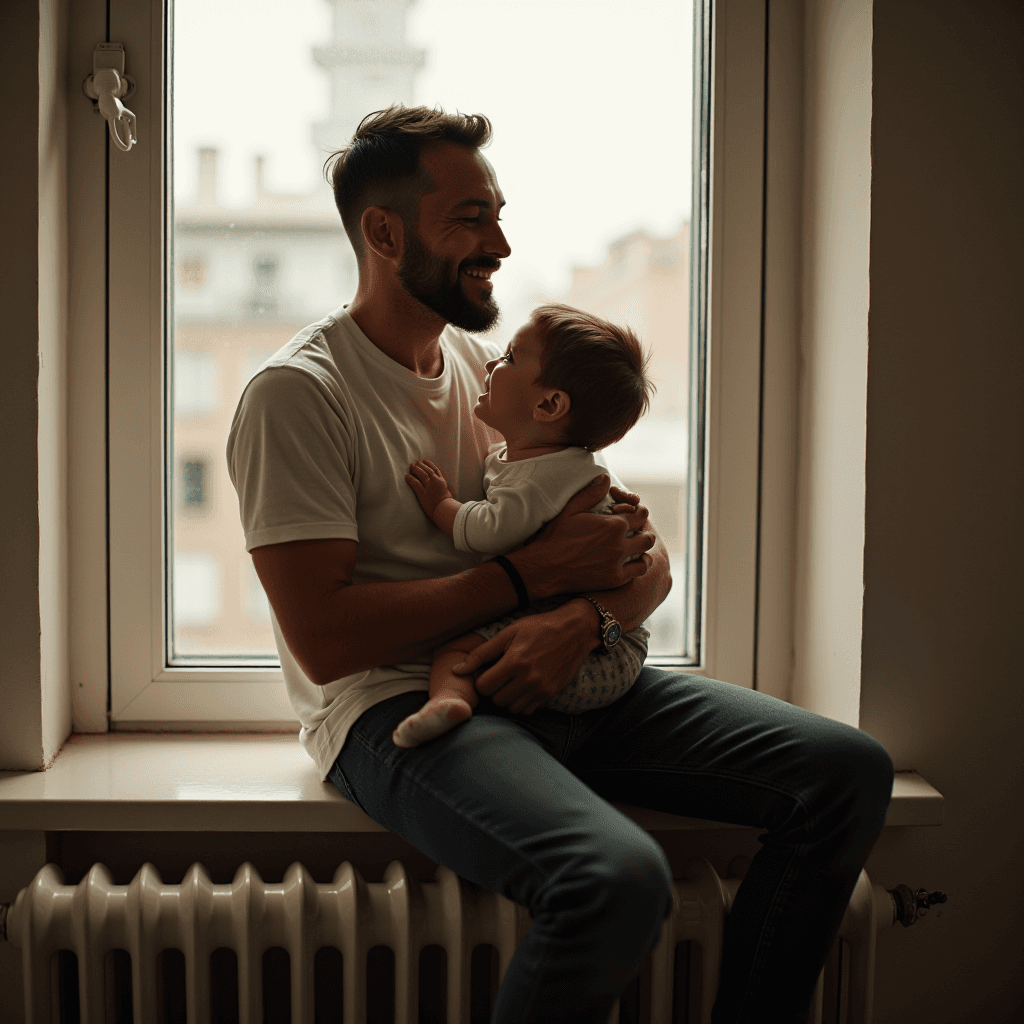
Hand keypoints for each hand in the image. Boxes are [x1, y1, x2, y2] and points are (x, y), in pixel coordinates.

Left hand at [406, 459, 456, 516]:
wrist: (445, 511)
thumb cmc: (447, 505)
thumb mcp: (447, 493)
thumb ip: (443, 488)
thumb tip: (440, 488)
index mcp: (442, 482)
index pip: (435, 469)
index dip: (428, 464)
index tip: (424, 460)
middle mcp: (436, 482)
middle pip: (427, 470)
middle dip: (420, 465)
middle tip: (414, 462)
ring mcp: (429, 487)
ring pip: (422, 474)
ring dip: (415, 469)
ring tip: (410, 466)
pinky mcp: (423, 494)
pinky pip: (415, 483)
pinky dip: (410, 479)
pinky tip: (406, 476)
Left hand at [453, 600, 597, 714]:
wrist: (574, 630)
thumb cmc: (538, 627)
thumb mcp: (508, 633)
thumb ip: (481, 654)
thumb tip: (457, 670)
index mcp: (515, 661)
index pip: (484, 687)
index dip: (481, 680)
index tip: (487, 672)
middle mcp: (528, 678)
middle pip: (496, 700)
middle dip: (493, 690)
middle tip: (498, 676)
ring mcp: (541, 688)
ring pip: (511, 707)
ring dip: (506, 698)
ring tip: (510, 682)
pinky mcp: (550, 693)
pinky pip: (527, 710)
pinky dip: (521, 702)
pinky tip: (522, 688)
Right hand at [510, 476, 654, 597]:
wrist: (545, 567)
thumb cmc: (556, 537)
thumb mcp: (570, 509)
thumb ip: (591, 493)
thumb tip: (605, 477)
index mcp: (613, 524)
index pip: (640, 514)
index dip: (637, 512)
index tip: (629, 513)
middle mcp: (620, 544)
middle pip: (647, 535)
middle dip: (642, 530)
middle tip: (634, 531)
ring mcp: (618, 563)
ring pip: (645, 553)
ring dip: (642, 548)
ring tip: (635, 546)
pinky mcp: (614, 579)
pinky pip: (638, 572)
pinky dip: (638, 565)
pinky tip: (632, 562)